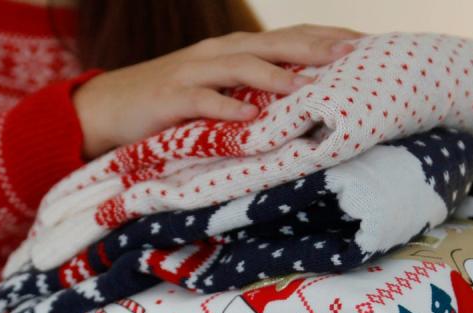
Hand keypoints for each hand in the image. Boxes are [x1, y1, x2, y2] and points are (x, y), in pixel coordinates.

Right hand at [73, 24, 361, 158]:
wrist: (107, 108)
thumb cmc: (172, 102)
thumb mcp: (219, 90)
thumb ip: (257, 90)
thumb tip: (308, 103)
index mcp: (234, 50)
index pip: (289, 36)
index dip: (326, 36)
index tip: (365, 44)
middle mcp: (217, 53)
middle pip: (272, 44)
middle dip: (312, 48)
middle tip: (350, 54)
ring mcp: (192, 72)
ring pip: (239, 66)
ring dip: (274, 75)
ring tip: (307, 87)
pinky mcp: (168, 99)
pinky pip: (200, 100)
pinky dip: (226, 107)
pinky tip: (250, 117)